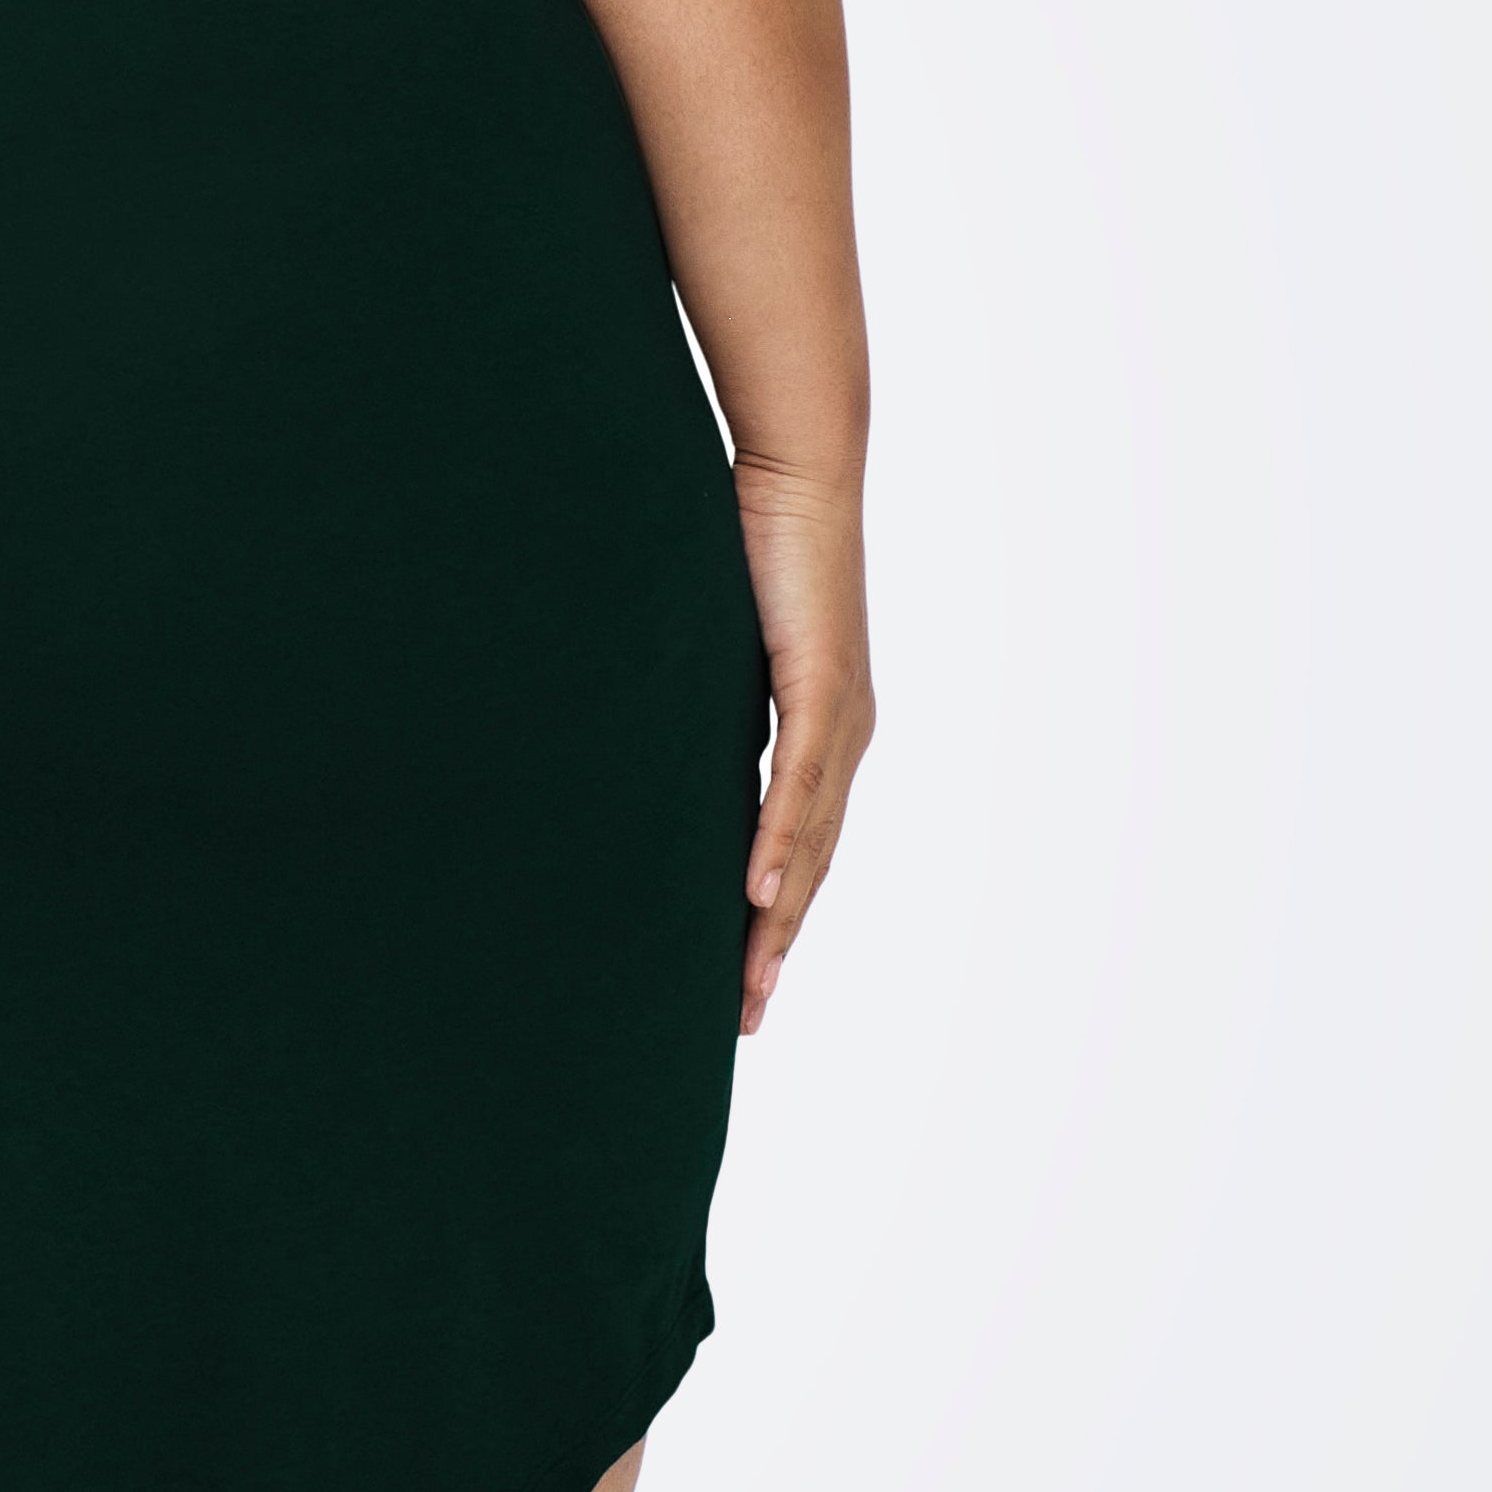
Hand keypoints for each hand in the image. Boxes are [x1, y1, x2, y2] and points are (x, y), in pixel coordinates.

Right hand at [729, 463, 871, 1040]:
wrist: (796, 472)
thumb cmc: (751, 543)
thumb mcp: (716, 646)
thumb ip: (697, 702)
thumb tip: (646, 741)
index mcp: (823, 732)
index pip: (798, 847)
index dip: (772, 921)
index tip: (742, 985)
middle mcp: (845, 737)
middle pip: (811, 868)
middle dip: (775, 948)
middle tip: (745, 1019)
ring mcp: (843, 717)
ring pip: (810, 843)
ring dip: (779, 921)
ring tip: (749, 986)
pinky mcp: (826, 685)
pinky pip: (800, 785)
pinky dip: (780, 847)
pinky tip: (757, 898)